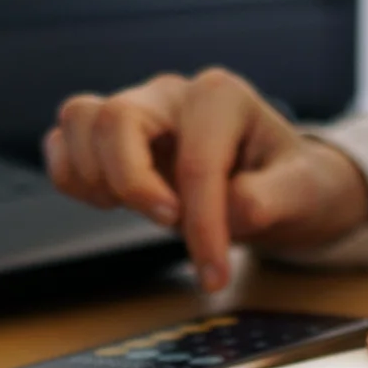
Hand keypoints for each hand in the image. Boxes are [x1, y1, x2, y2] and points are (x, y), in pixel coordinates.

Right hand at [44, 68, 367, 291]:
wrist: (279, 183)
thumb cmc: (290, 181)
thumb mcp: (306, 190)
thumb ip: (275, 198)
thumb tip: (235, 207)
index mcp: (221, 96)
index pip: (196, 161)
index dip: (202, 224)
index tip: (213, 273)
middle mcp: (171, 93)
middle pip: (116, 120)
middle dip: (134, 186)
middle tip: (167, 225)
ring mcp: (136, 109)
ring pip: (79, 120)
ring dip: (98, 178)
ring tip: (144, 209)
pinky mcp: (110, 136)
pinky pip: (62, 141)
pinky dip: (73, 177)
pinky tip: (111, 202)